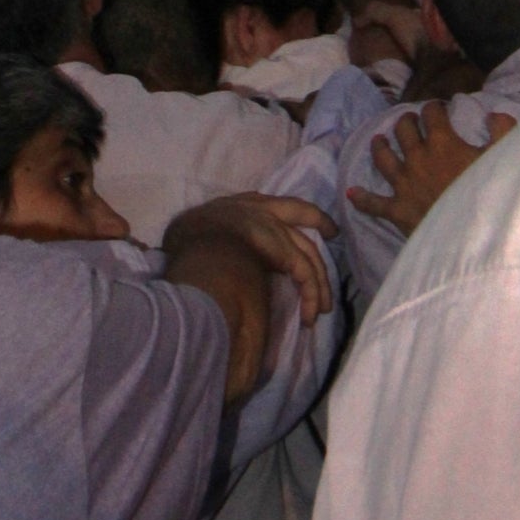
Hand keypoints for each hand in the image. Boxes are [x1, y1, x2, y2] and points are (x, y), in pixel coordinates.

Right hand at [162, 191, 336, 331]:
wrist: (193, 244)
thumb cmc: (187, 240)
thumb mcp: (199, 227)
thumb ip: (215, 233)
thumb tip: (207, 248)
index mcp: (244, 204)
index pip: (277, 205)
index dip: (296, 212)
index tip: (311, 219)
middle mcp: (263, 210)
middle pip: (301, 217)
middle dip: (320, 224)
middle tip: (332, 234)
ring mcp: (274, 228)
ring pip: (307, 253)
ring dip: (317, 283)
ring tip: (319, 308)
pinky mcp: (283, 250)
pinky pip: (305, 274)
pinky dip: (310, 295)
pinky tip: (309, 315)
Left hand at [350, 102, 515, 236]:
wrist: (470, 235)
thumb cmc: (489, 193)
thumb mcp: (503, 157)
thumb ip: (503, 130)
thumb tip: (494, 114)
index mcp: (441, 142)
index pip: (431, 114)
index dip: (434, 108)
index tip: (438, 109)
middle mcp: (417, 158)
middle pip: (403, 131)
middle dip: (406, 122)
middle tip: (410, 121)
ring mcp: (403, 184)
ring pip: (384, 158)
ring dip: (380, 146)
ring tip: (378, 139)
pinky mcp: (396, 210)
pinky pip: (374, 203)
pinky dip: (362, 198)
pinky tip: (351, 193)